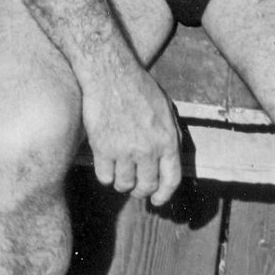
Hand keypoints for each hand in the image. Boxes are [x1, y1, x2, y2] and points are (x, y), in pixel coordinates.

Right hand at [80, 60, 182, 203]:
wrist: (110, 73)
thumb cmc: (138, 87)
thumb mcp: (166, 110)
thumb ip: (171, 136)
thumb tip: (172, 158)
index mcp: (167, 141)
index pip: (171, 180)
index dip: (164, 195)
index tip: (157, 200)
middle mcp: (147, 150)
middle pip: (146, 186)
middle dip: (141, 191)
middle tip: (134, 188)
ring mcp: (124, 150)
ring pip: (124, 183)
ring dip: (122, 184)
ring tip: (118, 177)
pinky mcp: (102, 147)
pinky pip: (104, 176)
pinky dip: (105, 176)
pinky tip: (105, 167)